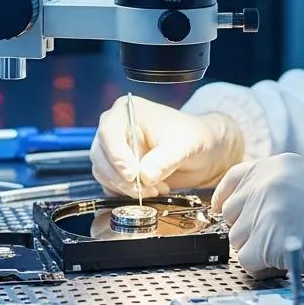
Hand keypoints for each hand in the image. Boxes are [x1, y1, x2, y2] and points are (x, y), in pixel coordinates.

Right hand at [90, 97, 244, 197]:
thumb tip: (146, 176)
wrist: (202, 152)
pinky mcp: (117, 168)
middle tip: (148, 189)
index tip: (132, 174)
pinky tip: (152, 190)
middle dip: (123, 178)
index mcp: (127, 111)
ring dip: (126, 188)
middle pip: (101, 155)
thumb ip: (165, 159)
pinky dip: (127, 193)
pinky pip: (109, 185)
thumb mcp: (184, 145)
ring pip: (103, 173)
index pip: (108, 132)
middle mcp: (115, 128)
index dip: (116, 156)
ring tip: (156, 189)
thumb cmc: (193, 137)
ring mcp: (114, 149)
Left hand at [212, 153, 303, 281]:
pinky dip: (262, 268)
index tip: (222, 211)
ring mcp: (266, 208)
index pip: (233, 178)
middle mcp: (266, 182)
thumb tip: (241, 210)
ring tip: (289, 247)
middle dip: (248, 230)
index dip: (225, 198)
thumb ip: (274, 188)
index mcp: (276, 165)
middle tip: (276, 238)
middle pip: (231, 214)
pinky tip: (287, 260)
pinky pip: (247, 261)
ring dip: (257, 250)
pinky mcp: (268, 237)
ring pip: (237, 239)